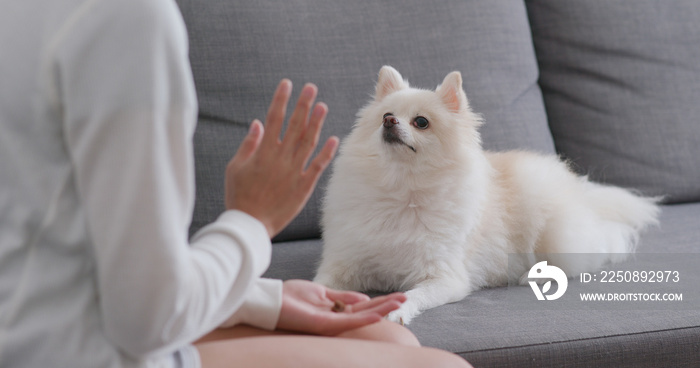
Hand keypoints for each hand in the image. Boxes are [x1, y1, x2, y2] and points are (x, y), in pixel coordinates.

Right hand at [225, 80, 338, 236]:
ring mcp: (293, 171)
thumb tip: (257, 123)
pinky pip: (317, 166)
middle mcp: (280, 158)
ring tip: (322, 106)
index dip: (281, 100)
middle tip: (311, 88)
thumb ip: (248, 145)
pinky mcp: (303, 186)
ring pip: (308, 142)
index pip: (273, 119)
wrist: (250, 224)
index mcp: (263, 152)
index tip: (287, 84)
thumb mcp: (235, 168)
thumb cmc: (239, 195)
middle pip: (294, 126)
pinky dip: (326, 153)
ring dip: (316, 123)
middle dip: (302, 105)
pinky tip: (333, 139)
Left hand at [276, 280, 405, 335]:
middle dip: (386, 305)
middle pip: (366, 311)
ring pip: (361, 317)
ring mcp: (330, 322)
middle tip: (405, 299)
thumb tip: (363, 297)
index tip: (397, 296)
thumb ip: (342, 296)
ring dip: (381, 310)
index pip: (362, 306)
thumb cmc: (290, 297)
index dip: (379, 301)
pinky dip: (363, 318)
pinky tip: (377, 314)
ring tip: (399, 304)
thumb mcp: (321, 292)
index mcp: (335, 310)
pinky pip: (346, 322)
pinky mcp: (323, 325)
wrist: (270, 302)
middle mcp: (335, 318)